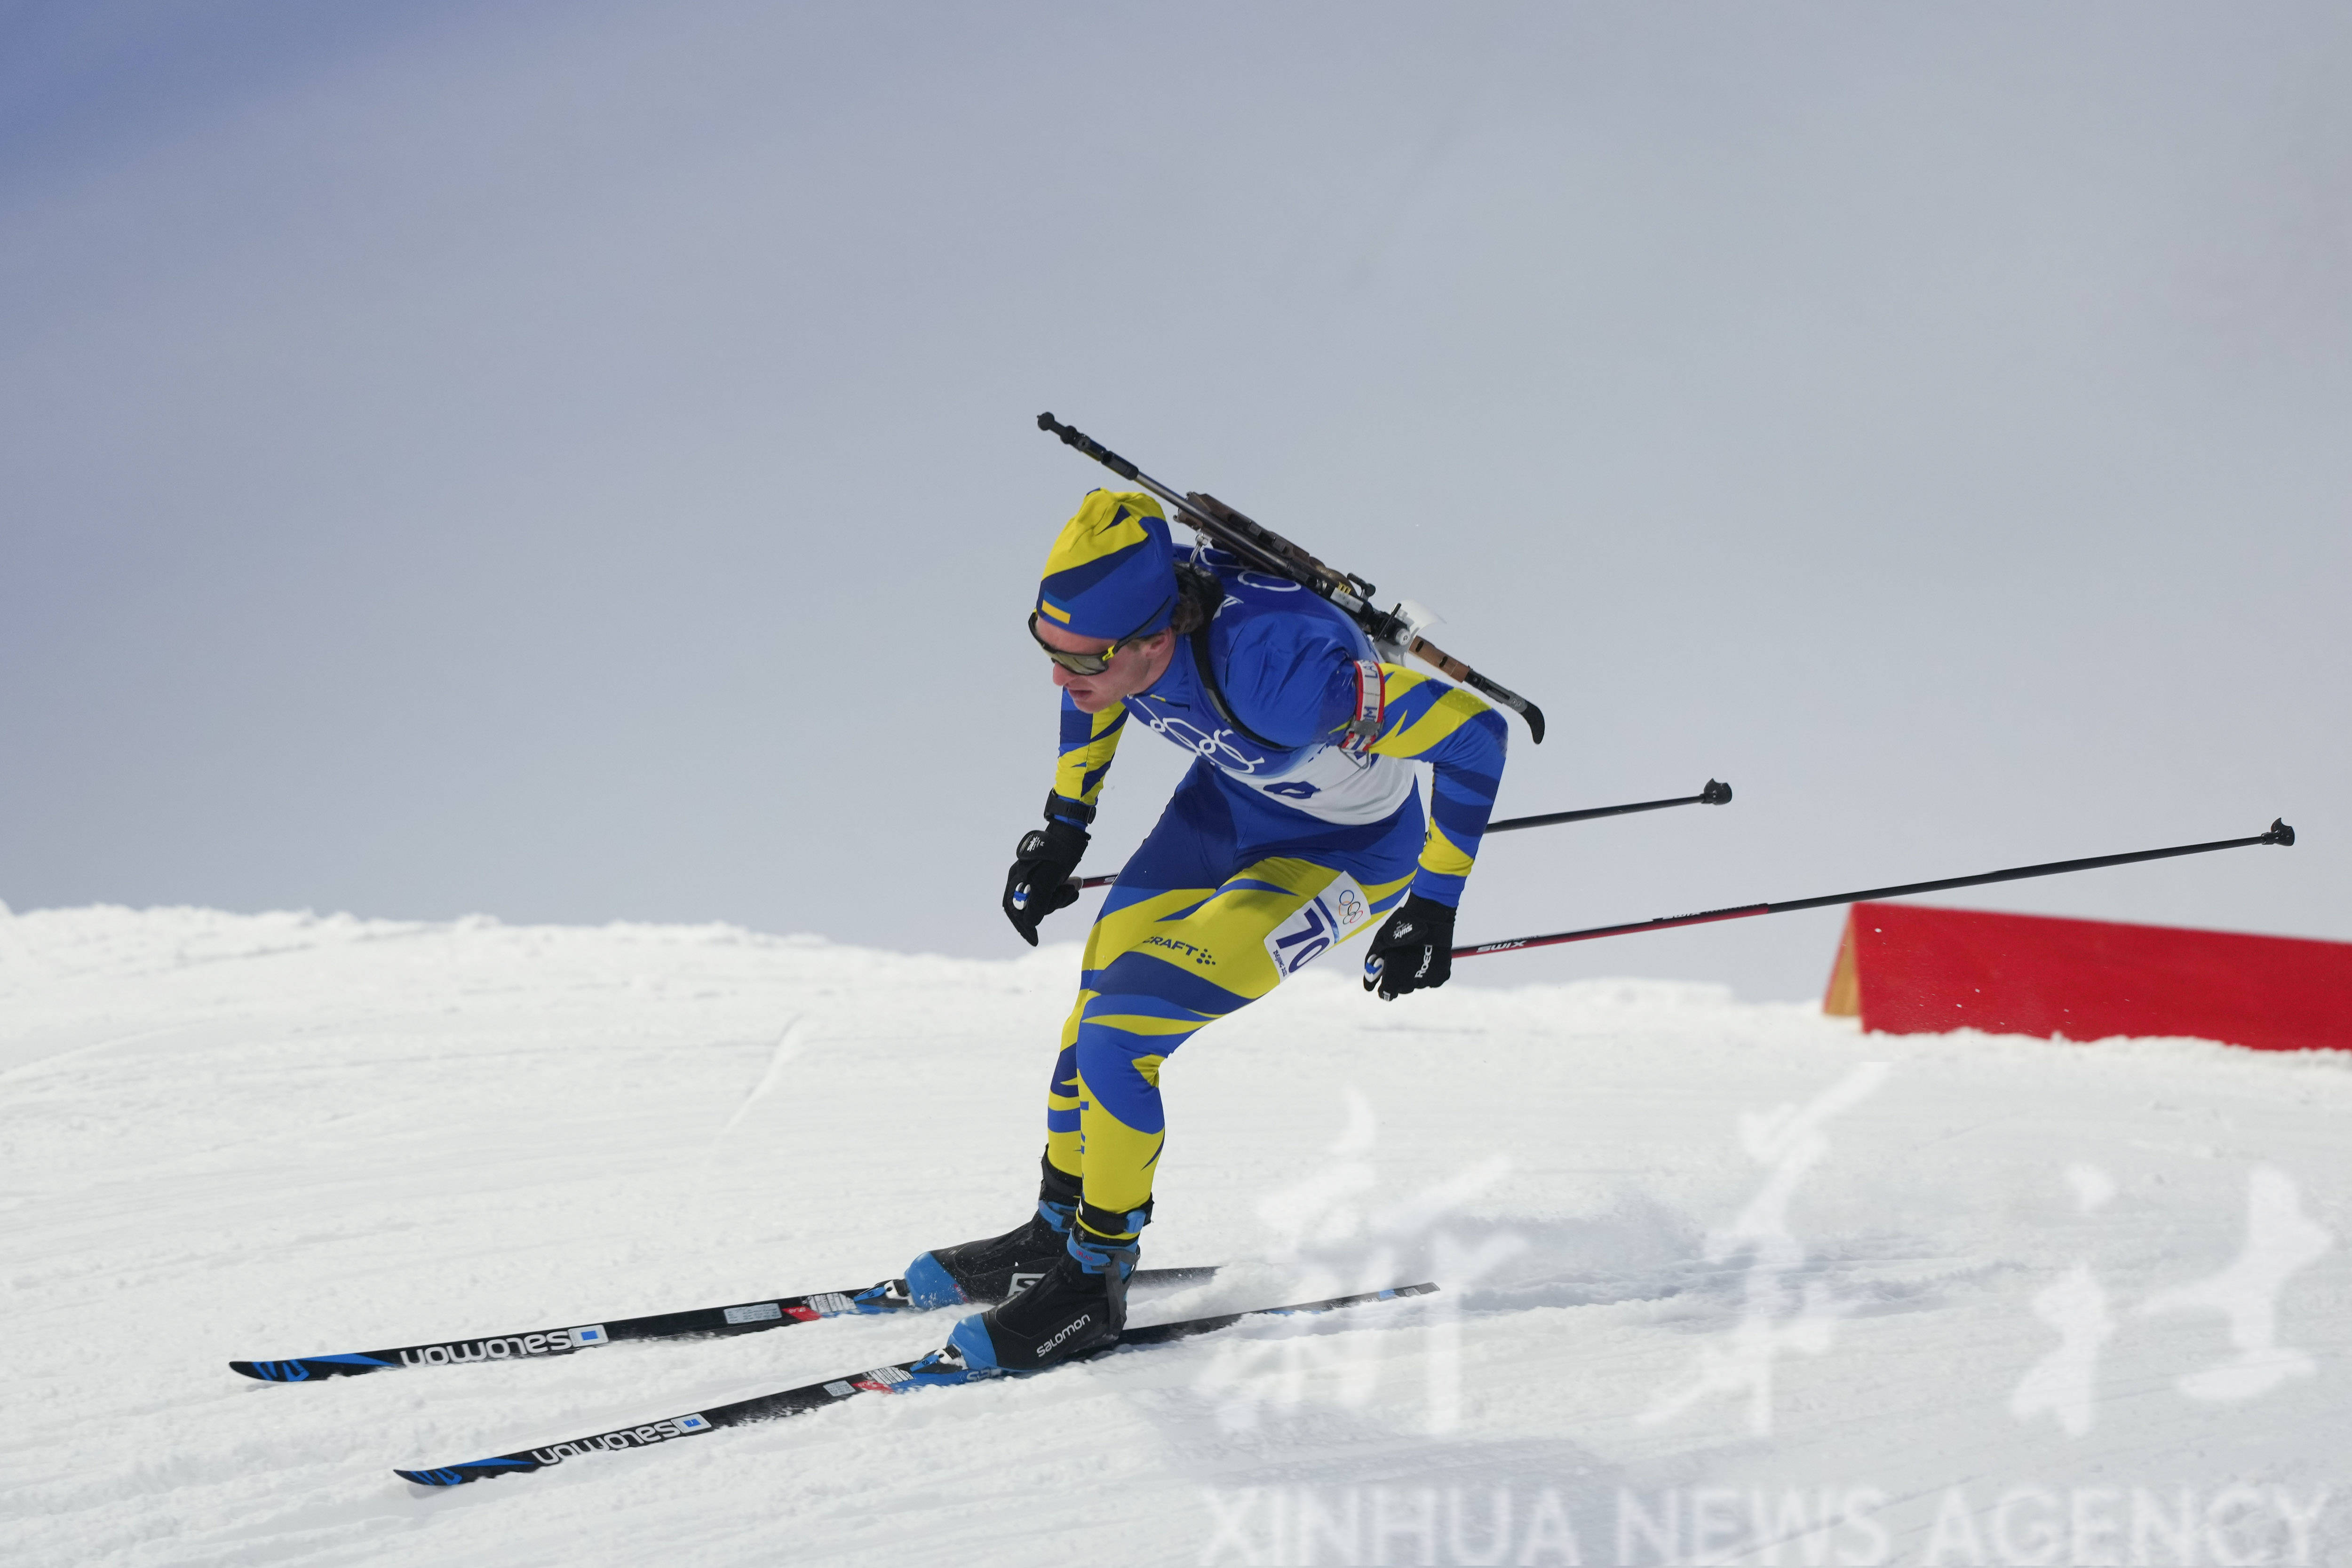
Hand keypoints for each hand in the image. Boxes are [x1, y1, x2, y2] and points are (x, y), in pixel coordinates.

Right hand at [1002, 819, 1087, 944]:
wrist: (1070, 834)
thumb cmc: (1056, 856)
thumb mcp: (1047, 881)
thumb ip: (1038, 903)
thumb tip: (1031, 923)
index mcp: (1017, 880)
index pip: (1014, 909)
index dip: (1023, 926)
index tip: (1034, 939)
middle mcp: (1024, 881)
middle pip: (1034, 907)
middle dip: (1053, 904)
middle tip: (1068, 892)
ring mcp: (1037, 880)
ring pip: (1047, 901)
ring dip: (1062, 897)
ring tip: (1074, 884)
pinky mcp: (1050, 878)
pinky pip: (1055, 894)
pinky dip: (1066, 893)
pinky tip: (1074, 883)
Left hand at [1361, 894, 1454, 999]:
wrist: (1428, 915)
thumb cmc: (1399, 927)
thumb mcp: (1379, 943)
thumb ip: (1371, 965)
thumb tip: (1368, 987)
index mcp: (1394, 976)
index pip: (1387, 994)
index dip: (1384, 989)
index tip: (1385, 984)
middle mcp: (1411, 981)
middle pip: (1402, 989)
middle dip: (1398, 981)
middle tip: (1400, 963)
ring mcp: (1428, 978)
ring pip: (1418, 984)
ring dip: (1414, 976)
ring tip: (1414, 957)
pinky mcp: (1442, 973)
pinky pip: (1432, 981)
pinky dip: (1429, 973)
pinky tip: (1426, 958)